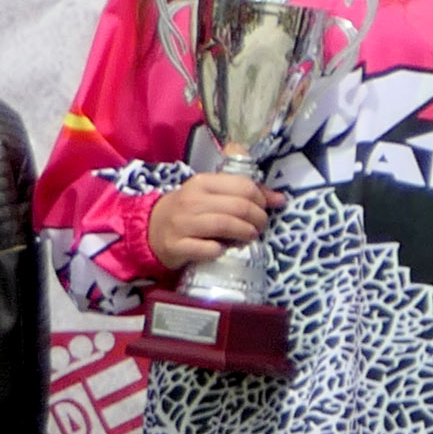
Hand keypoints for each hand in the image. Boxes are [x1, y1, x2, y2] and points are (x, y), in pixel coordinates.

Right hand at [144, 170, 279, 273]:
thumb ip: (243, 192)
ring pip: (225, 225)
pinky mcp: (177, 246)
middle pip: (238, 207)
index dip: (261, 199)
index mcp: (202, 183)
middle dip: (258, 219)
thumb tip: (280, 199)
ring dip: (245, 233)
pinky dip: (222, 250)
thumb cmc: (189, 211)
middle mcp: (192, 200)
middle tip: (260, 227)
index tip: (264, 209)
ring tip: (249, 237)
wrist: (152, 229)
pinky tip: (224, 250)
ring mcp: (183, 223)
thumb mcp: (211, 194)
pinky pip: (208, 249)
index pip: (243, 186)